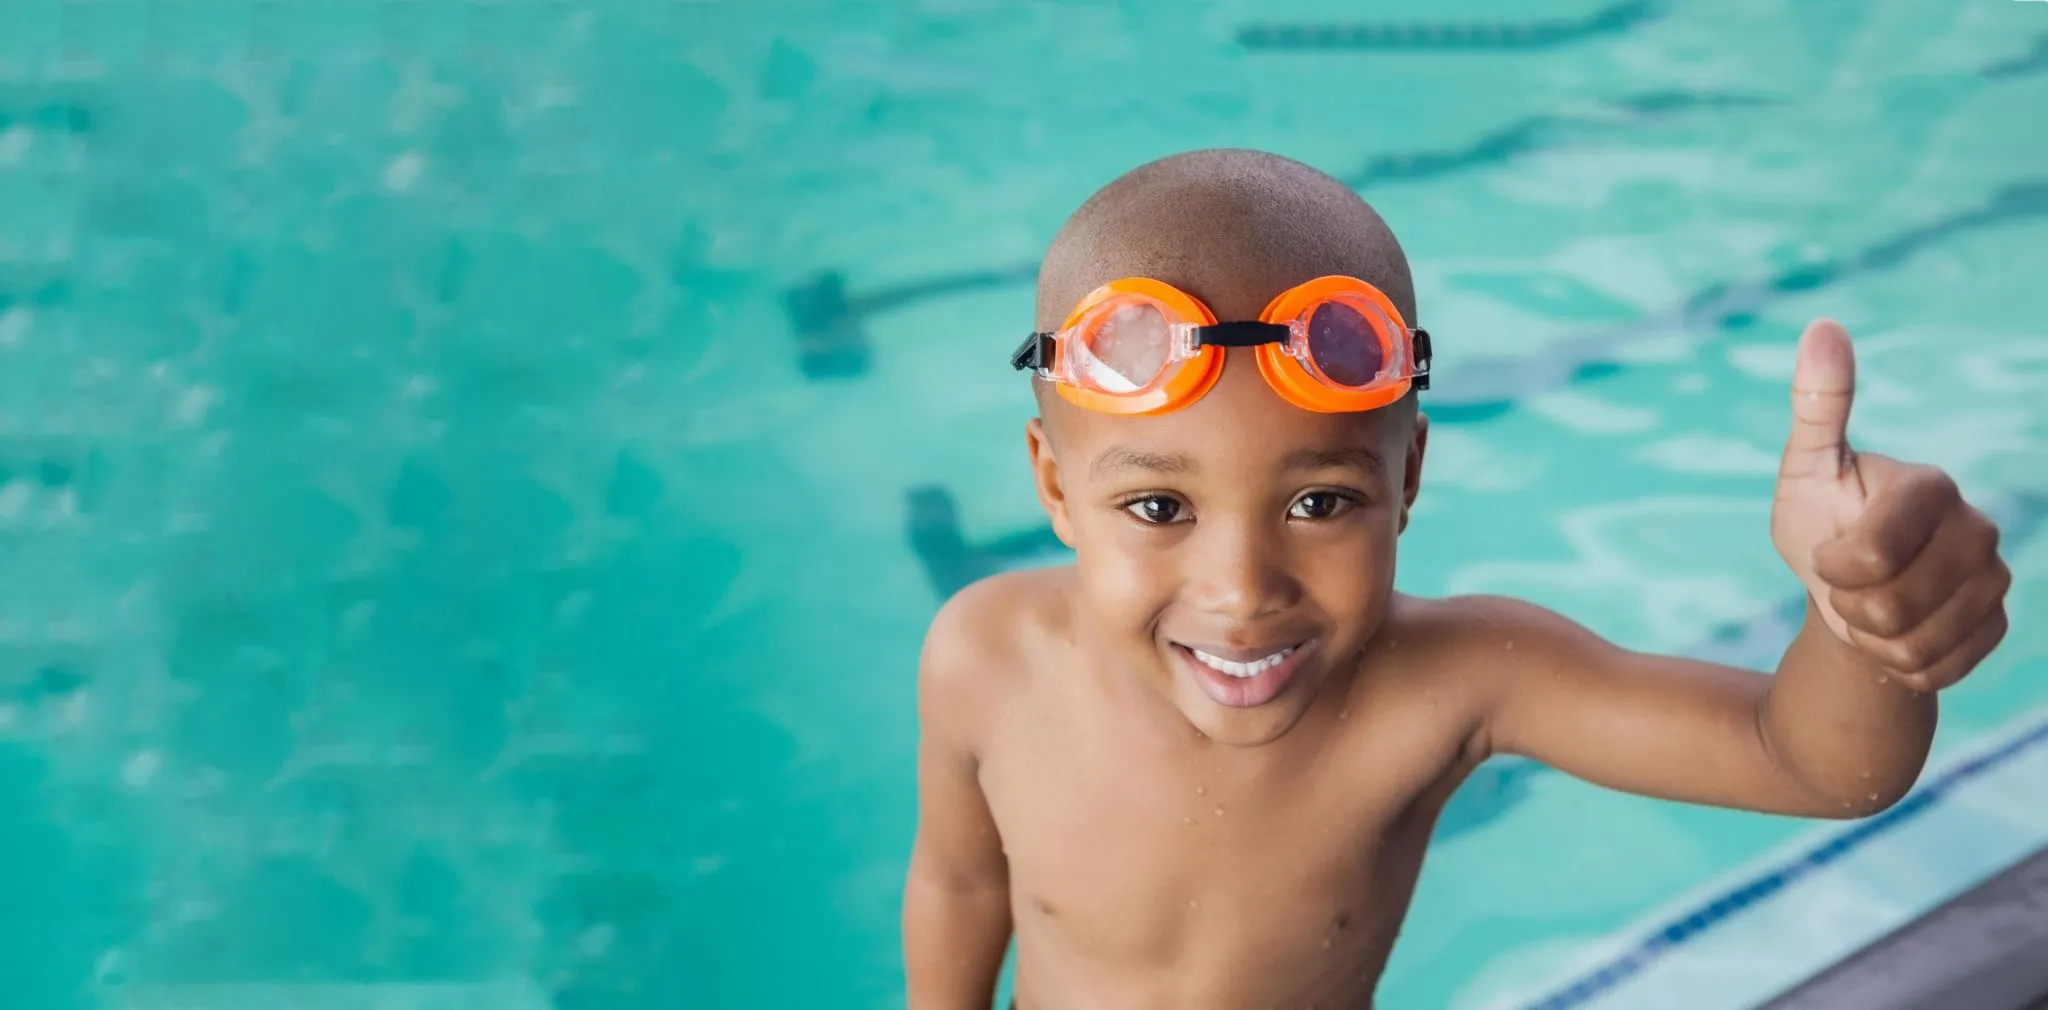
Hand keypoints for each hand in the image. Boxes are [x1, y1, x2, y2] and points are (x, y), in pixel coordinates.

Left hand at [1771, 319, 2011, 691]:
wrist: (1846, 593)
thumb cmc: (1820, 522)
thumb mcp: (1806, 468)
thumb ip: (1818, 404)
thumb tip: (1822, 325)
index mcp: (1930, 485)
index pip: (1876, 551)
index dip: (1834, 566)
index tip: (1824, 555)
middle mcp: (1977, 528)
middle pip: (1893, 603)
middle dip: (1849, 605)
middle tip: (1845, 584)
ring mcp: (1995, 580)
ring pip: (1914, 641)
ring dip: (1871, 637)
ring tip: (1867, 608)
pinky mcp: (1997, 625)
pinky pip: (1937, 668)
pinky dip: (1899, 664)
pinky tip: (1895, 636)